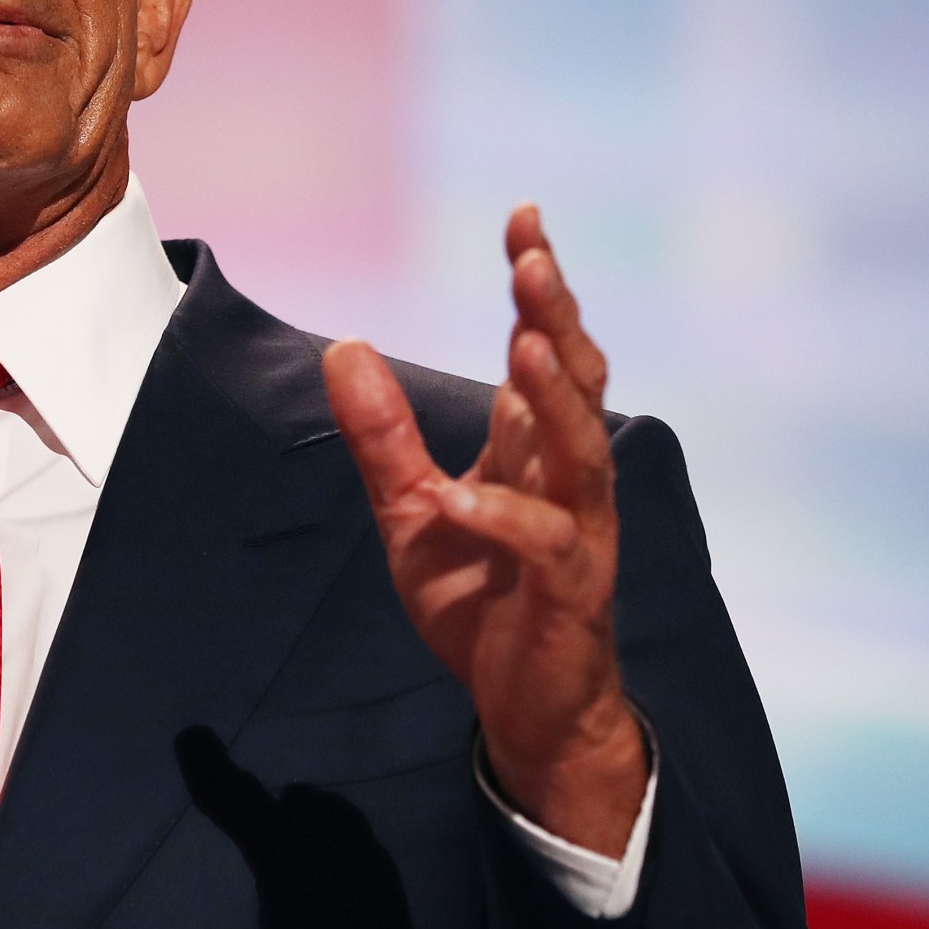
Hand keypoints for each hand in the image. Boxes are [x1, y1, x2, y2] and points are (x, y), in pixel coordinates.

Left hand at [321, 206, 644, 855]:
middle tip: (533, 260)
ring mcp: (579, 535)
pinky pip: (547, 547)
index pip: (545, 353)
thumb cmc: (481, 602)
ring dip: (554, 401)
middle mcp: (569, 481)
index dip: (538, 289)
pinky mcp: (570, 594)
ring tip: (524, 348)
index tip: (524, 220)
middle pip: (577, 384)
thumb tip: (343, 345)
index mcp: (536, 454)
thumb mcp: (411, 511)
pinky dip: (503, 519)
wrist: (524, 708)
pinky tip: (461, 499)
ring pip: (584, 454)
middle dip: (556, 319)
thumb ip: (382, 434)